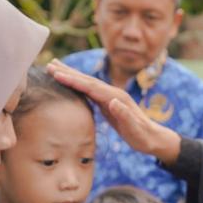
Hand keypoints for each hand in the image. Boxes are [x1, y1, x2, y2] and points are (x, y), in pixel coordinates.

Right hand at [47, 62, 181, 164]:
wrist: (153, 137)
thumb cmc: (143, 136)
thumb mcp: (135, 129)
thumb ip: (125, 115)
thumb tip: (113, 102)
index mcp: (116, 98)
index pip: (91, 86)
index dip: (74, 80)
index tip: (57, 74)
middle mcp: (112, 94)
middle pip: (87, 80)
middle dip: (68, 72)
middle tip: (49, 65)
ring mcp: (110, 97)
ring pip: (87, 83)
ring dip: (70, 75)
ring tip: (55, 67)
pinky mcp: (107, 103)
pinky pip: (89, 91)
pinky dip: (77, 84)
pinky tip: (69, 83)